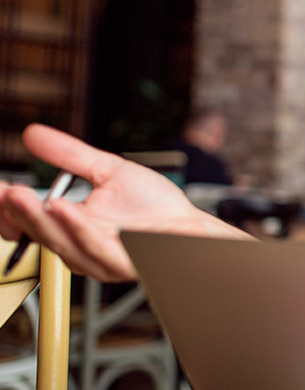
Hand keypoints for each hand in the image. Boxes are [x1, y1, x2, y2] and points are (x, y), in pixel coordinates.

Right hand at [0, 124, 249, 281]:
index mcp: (72, 227)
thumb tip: (33, 133)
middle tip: (5, 191)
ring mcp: (99, 257)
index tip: (2, 187)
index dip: (10, 208)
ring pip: (61, 242)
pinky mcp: (122, 262)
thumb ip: (71, 156)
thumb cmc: (157, 208)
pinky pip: (95, 249)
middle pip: (40, 232)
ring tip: (22, 197)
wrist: (193, 227)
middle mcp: (79, 246)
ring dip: (39, 220)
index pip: (30, 221)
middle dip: (17, 212)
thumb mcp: (109, 172)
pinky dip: (77, 229)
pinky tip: (66, 209)